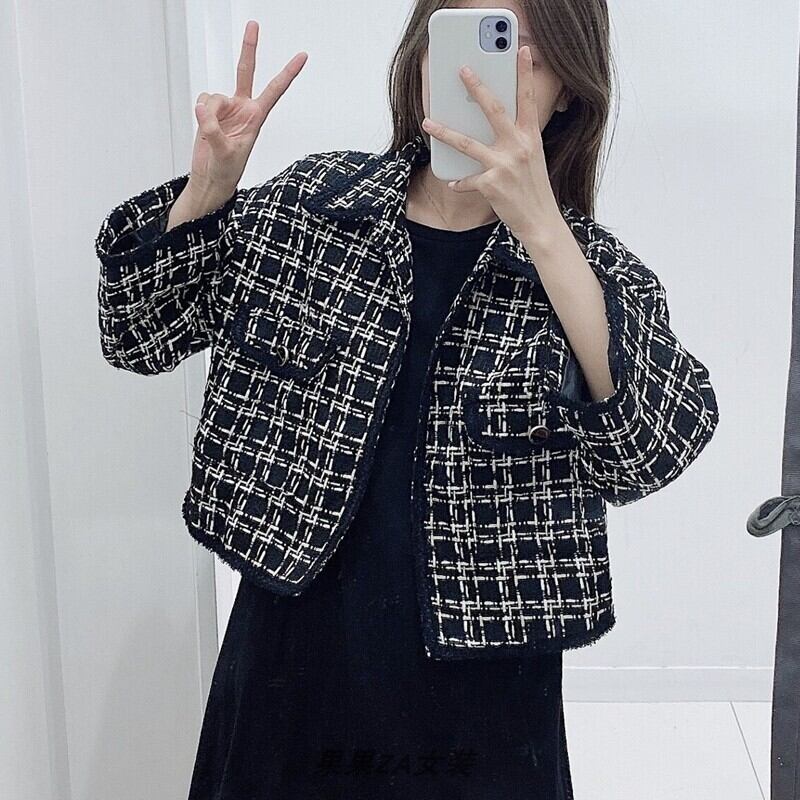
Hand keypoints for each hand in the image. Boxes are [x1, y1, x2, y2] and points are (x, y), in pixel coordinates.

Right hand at [188, 20, 306, 198]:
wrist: (211, 177)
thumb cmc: (227, 170)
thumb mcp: (225, 153)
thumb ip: (214, 130)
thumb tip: (203, 107)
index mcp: (256, 117)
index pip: (275, 90)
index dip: (288, 72)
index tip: (302, 56)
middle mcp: (243, 108)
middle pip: (246, 71)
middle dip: (249, 47)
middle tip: (254, 24)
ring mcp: (227, 108)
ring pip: (214, 95)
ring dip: (210, 113)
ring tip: (212, 132)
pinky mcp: (211, 110)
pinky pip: (203, 100)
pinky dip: (201, 112)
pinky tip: (205, 125)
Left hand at [420, 45, 561, 241]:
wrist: (540, 220)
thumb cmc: (534, 189)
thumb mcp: (532, 158)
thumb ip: (517, 140)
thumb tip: (498, 126)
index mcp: (530, 137)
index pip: (528, 99)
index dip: (525, 74)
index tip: (522, 51)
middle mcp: (518, 147)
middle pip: (493, 110)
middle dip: (476, 87)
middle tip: (461, 70)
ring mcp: (504, 165)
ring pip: (467, 143)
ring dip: (444, 132)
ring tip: (427, 123)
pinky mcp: (491, 184)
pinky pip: (467, 179)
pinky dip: (459, 181)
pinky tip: (453, 182)